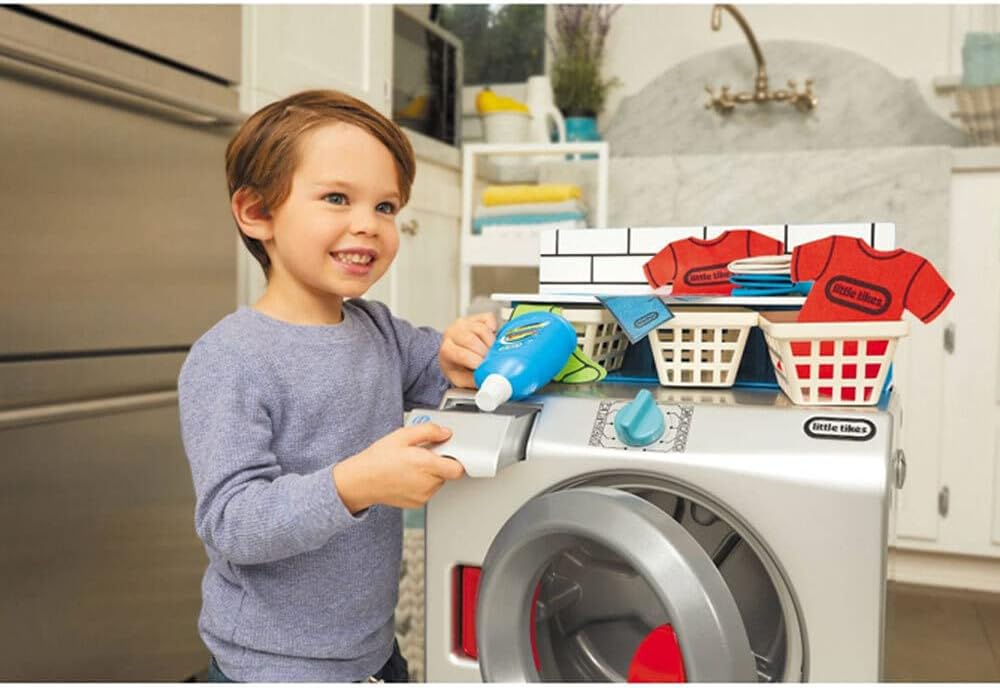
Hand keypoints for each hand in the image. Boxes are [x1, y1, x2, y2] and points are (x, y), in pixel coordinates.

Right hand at [332, 422, 464, 512]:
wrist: (361, 481)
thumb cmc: (378, 459)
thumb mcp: (402, 436)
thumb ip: (428, 431)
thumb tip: (445, 433)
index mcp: (425, 464)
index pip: (457, 469)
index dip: (456, 459)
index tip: (449, 452)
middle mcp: (427, 483)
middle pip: (448, 473)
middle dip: (439, 463)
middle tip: (422, 455)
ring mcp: (423, 496)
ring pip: (439, 482)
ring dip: (432, 473)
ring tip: (412, 465)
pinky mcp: (418, 503)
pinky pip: (429, 491)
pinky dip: (423, 483)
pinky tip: (408, 476)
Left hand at [439, 312, 497, 387]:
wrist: (454, 354)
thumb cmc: (457, 366)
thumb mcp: (461, 379)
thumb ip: (473, 380)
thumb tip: (488, 380)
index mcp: (447, 350)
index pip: (461, 354)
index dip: (476, 361)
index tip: (485, 367)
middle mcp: (453, 333)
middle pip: (471, 340)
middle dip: (485, 352)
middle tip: (492, 361)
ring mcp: (464, 323)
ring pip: (481, 329)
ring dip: (491, 342)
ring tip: (493, 352)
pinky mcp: (476, 317)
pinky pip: (488, 318)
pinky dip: (494, 328)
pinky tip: (492, 338)